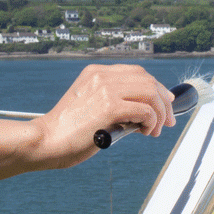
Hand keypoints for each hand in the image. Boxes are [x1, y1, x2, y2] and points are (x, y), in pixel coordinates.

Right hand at [0, 64, 175, 182]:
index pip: (137, 72)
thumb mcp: (90, 106)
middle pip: (148, 80)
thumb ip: (114, 102)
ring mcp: (105, 89)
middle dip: (164, 102)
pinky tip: (145, 132)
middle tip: (168, 122)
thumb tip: (146, 113)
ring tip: (154, 131)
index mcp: (95, 72)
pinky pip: (145, 110)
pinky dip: (151, 122)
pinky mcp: (108, 107)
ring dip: (160, 114)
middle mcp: (101, 75)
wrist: (46, 141)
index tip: (166, 104)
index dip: (156, 87)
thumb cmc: (67, 131)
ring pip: (150, 93)